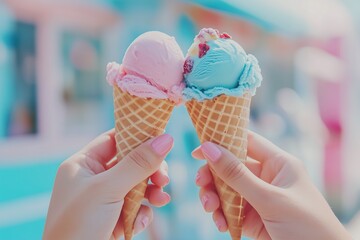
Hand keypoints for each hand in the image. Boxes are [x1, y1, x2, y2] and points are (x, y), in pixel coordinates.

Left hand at [43, 130, 172, 239]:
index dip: (137, 136)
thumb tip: (166, 138)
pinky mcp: (114, 217)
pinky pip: (136, 207)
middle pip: (131, 163)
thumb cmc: (79, 225)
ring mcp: (104, 199)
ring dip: (152, 192)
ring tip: (161, 200)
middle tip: (164, 178)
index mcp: (82, 165)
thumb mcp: (108, 189)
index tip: (161, 137)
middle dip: (150, 170)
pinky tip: (139, 223)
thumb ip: (138, 163)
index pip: (114, 139)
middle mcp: (93, 179)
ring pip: (137, 185)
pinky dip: (142, 213)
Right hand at [192, 131, 350, 239]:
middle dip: (213, 176)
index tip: (198, 150)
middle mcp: (266, 177)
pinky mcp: (251, 217)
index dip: (221, 141)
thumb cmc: (306, 226)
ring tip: (210, 209)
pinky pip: (228, 209)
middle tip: (201, 184)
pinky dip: (221, 215)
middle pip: (230, 167)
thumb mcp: (270, 199)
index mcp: (277, 164)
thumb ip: (237, 175)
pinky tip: (222, 224)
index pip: (246, 142)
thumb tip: (209, 148)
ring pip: (226, 189)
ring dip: (213, 197)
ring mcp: (257, 197)